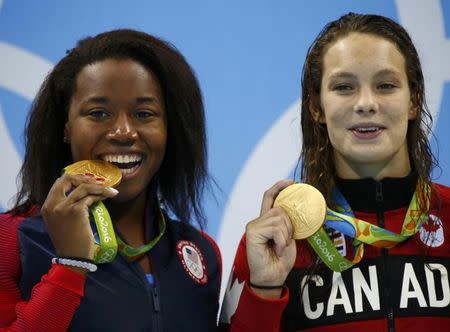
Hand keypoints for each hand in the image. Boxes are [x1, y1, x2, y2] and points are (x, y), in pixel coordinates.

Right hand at [41, 174, 118, 260]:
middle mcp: (52, 204)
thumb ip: (65, 207)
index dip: (74, 179)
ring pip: (83, 187)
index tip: (87, 181)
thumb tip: (83, 193)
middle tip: (98, 182)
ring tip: (110, 190)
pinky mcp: (76, 211)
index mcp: (47, 206)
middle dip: (84, 177)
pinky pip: (91, 197)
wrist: (73, 257)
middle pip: (67, 179)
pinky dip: (101, 194)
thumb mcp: (61, 221)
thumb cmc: (70, 241)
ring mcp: (63, 207)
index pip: (59, 183)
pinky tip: (108, 196)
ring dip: (99, 187)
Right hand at [245, 179, 296, 296]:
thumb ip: (288, 224)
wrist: (272, 277)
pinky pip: (276, 228)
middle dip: (290, 226)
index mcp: (266, 221)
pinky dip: (281, 240)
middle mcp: (258, 221)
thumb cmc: (280, 260)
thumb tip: (298, 210)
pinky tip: (276, 250)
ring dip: (286, 235)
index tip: (291, 182)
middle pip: (280, 209)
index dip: (279, 187)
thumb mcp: (289, 238)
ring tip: (280, 247)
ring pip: (279, 218)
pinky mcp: (253, 231)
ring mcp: (254, 225)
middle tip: (286, 242)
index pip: (269, 198)